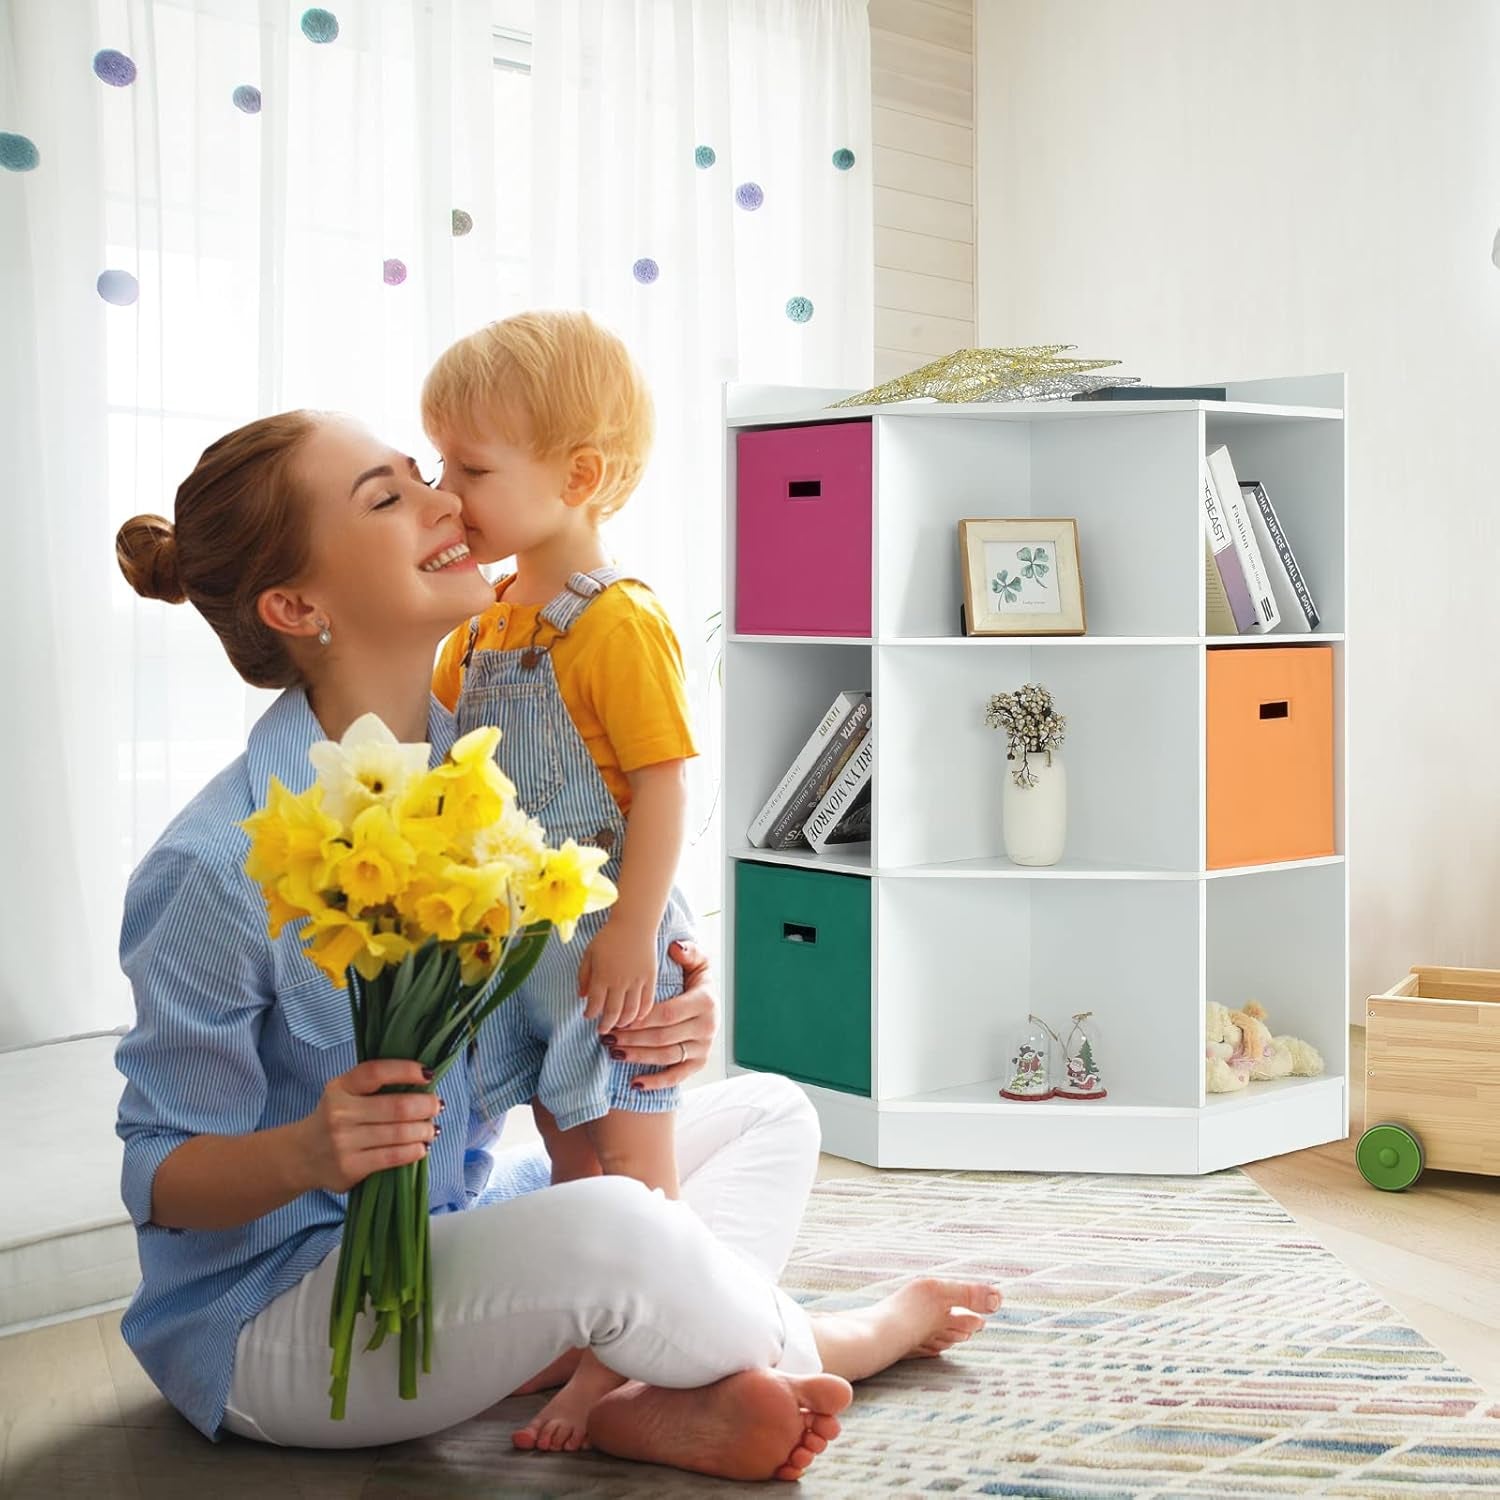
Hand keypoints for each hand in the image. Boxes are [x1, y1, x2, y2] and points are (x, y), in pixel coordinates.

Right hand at [294, 1060, 442, 1193]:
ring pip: (399, 1133)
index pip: (376, 1072)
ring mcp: (344, 1142)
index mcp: (340, 1088)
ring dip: (425, 1130)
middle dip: (426, 1105)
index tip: (428, 1074)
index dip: (406, 1070)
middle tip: (437, 1105)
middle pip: (397, 1107)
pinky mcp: (350, 1167)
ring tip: (432, 1129)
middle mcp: (340, 1113)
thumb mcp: (344, 1093)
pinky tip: (422, 1147)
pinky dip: (414, 1150)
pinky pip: (393, 1157)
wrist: (302, 1156)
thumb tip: (422, 1080)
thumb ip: (373, 1085)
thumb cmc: (334, 1118)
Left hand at [579, 917, 657, 1032]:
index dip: (590, 1014)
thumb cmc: (608, 936)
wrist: (634, 923)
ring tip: (618, 1024)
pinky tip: (637, 1017)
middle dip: (606, 1025)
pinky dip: (642, 1013)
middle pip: (613, 1013)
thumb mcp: (589, 953)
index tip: (588, 1015)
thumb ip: (584, 976)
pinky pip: (648, 1002)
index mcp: (602, 976)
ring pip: (631, 1011)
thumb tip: (582, 996)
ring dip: (624, 1022)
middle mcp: (619, 982)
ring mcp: (637, 981)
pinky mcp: (650, 979)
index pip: (594, 1005)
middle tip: (602, 1030)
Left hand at [601, 939, 716, 1089]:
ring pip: (666, 1056)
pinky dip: (656, 1083)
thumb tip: (676, 949)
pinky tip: (634, 1083)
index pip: (668, 1013)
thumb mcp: (695, 961)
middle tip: (607, 1035)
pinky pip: (677, 1077)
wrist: (709, 1000)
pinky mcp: (699, 1063)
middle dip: (632, 1038)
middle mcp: (708, 1027)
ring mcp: (704, 1047)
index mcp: (706, 1001)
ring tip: (613, 1051)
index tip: (619, 1017)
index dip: (641, 1018)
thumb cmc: (694, 979)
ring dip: (638, 1056)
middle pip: (663, 1037)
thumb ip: (687, 952)